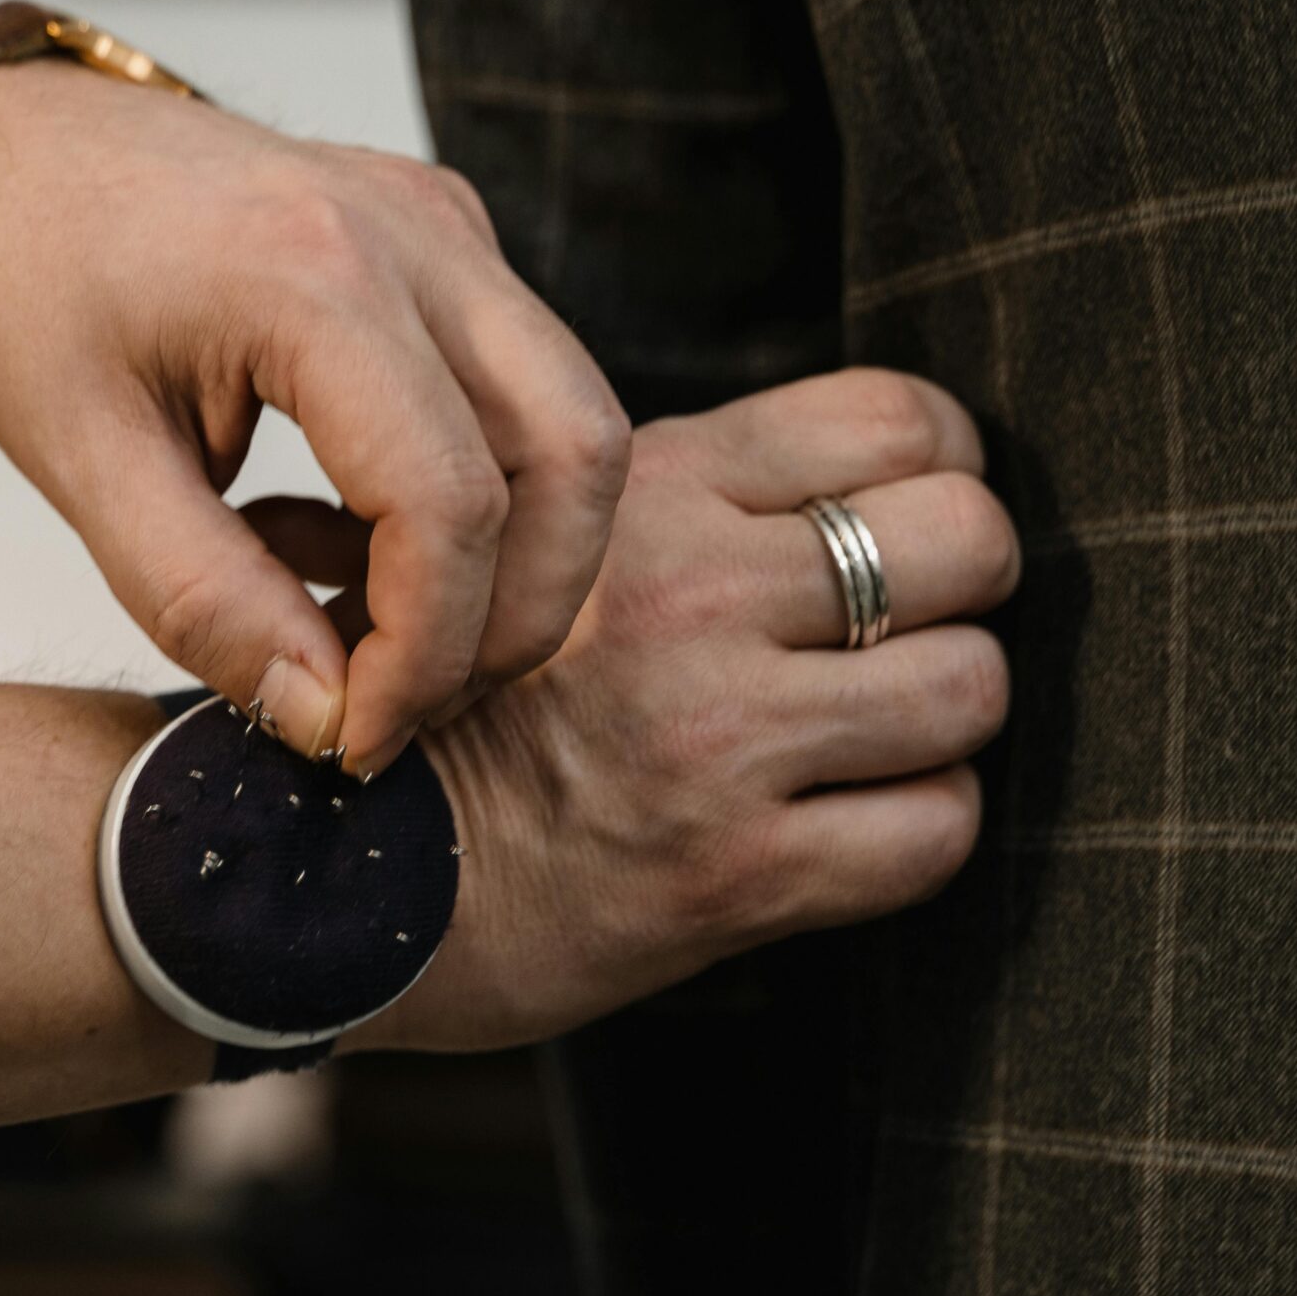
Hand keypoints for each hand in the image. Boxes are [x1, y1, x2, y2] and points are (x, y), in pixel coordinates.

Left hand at [0, 61, 629, 776]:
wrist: (10, 142)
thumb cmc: (25, 275)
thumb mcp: (80, 462)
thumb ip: (204, 600)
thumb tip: (321, 713)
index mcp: (313, 274)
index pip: (449, 502)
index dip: (423, 653)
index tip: (352, 736)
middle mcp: (415, 234)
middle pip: (574, 455)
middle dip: (513, 616)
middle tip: (401, 701)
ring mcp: (448, 227)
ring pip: (576, 424)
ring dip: (506, 560)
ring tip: (358, 616)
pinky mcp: (452, 242)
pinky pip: (525, 390)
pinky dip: (472, 493)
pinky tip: (341, 526)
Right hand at [352, 369, 1019, 1053]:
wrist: (324, 872)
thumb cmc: (433, 704)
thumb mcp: (523, 541)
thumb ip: (668, 494)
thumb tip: (822, 461)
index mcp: (650, 493)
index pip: (900, 420)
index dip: (943, 463)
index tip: (912, 508)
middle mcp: (697, 600)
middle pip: (969, 539)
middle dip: (963, 584)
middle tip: (910, 623)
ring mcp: (723, 740)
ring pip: (971, 687)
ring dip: (944, 714)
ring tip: (879, 730)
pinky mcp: (739, 875)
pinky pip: (935, 830)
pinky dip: (918, 825)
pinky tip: (854, 820)